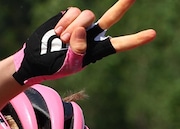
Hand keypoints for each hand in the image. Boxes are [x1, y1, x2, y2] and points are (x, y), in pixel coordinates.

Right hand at [12, 0, 155, 84]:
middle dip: (123, 5)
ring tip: (61, 40)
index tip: (151, 34)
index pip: (118, 44)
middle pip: (111, 17)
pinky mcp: (68, 17)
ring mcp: (80, 24)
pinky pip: (73, 12)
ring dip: (72, 27)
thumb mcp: (67, 65)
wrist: (33, 59)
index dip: (134, 40)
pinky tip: (56, 32)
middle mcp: (91, 35)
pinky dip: (65, 22)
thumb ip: (77, 49)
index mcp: (95, 50)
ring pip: (87, 15)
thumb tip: (82, 29)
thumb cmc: (51, 67)